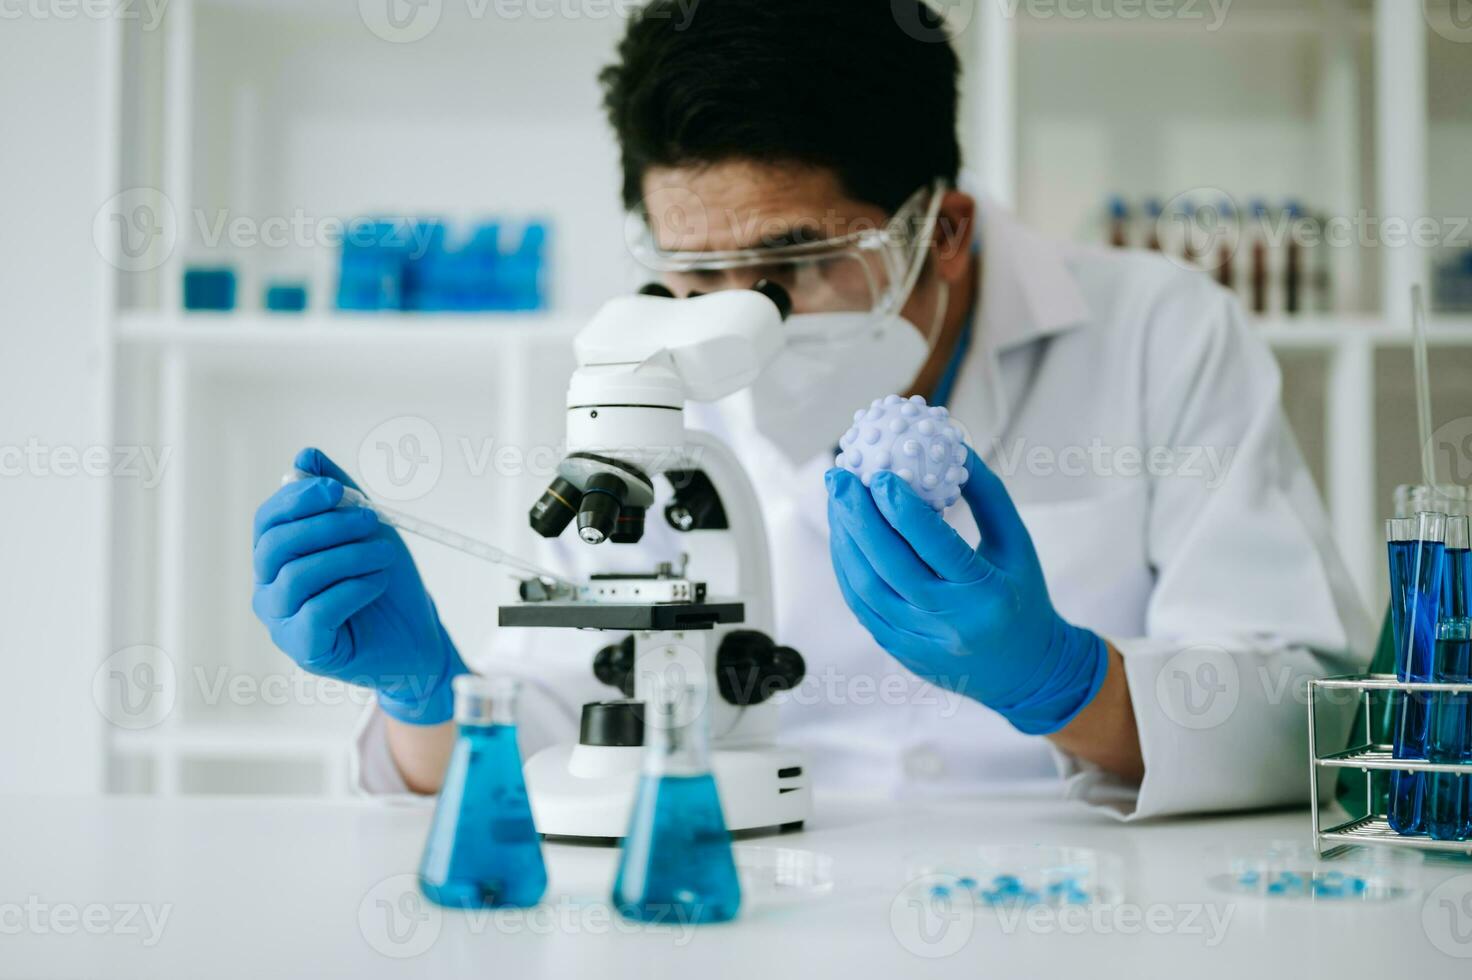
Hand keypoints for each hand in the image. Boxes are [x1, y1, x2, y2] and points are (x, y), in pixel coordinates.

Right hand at [252, 448, 466, 723]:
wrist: (415, 638)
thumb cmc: (384, 583)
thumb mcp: (366, 531)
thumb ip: (336, 495)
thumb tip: (305, 456)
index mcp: (277, 557)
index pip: (268, 520)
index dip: (298, 499)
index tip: (338, 489)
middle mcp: (269, 589)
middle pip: (275, 546)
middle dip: (325, 525)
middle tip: (372, 519)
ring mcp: (282, 622)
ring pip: (297, 576)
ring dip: (348, 556)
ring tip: (384, 554)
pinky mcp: (305, 649)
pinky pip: (316, 611)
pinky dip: (353, 589)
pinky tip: (377, 583)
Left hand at [825, 447, 1106, 734]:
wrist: (1023, 671)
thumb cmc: (1022, 598)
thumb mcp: (1016, 544)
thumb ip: (987, 495)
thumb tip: (954, 447)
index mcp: (987, 594)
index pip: (938, 547)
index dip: (904, 509)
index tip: (879, 475)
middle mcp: (951, 622)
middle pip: (891, 566)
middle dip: (859, 517)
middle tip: (840, 479)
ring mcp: (920, 641)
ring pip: (867, 588)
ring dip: (845, 540)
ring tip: (836, 501)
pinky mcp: (898, 650)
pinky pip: (861, 606)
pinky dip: (847, 567)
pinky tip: (842, 536)